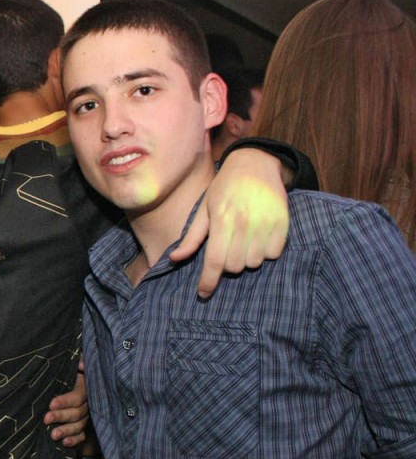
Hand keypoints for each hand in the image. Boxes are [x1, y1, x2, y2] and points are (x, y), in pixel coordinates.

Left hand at [45, 361, 88, 447]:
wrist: (80, 386)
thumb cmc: (73, 375)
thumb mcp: (75, 369)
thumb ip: (79, 364)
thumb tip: (81, 363)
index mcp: (86, 388)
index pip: (78, 397)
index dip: (65, 401)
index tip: (51, 404)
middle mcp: (89, 404)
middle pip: (77, 413)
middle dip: (61, 416)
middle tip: (46, 419)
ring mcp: (89, 418)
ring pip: (79, 426)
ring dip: (66, 431)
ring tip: (53, 435)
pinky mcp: (87, 429)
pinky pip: (83, 436)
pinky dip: (74, 440)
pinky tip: (65, 443)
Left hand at [172, 147, 289, 297]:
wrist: (255, 164)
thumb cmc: (223, 189)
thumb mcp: (203, 209)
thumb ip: (192, 237)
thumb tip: (175, 259)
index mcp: (221, 219)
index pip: (214, 260)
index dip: (208, 281)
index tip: (204, 294)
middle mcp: (244, 222)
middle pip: (234, 266)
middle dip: (228, 265)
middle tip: (227, 249)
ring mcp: (265, 223)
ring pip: (254, 262)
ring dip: (246, 259)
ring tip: (243, 242)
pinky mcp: (283, 223)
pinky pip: (273, 254)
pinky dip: (265, 252)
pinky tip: (259, 238)